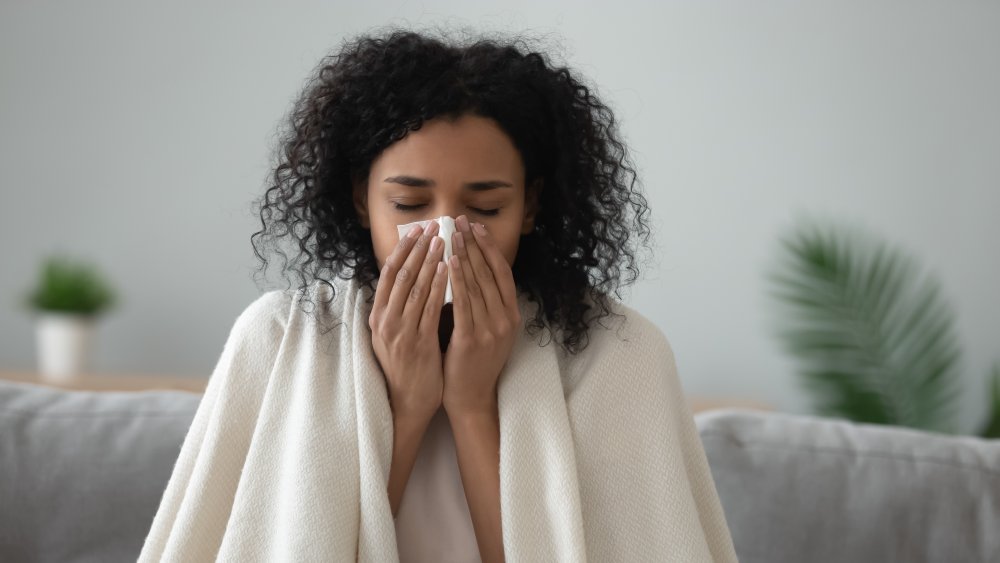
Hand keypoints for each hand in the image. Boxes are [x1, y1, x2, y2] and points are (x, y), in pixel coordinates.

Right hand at [369, 221, 449, 419]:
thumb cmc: (406, 367)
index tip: (416, 230)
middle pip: (400, 274)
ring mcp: (399, 332)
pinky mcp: (417, 343)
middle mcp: (384, 321)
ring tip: (443, 241)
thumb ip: (400, 308)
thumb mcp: (394, 334)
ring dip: (430, 261)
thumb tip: (412, 277)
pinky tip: (449, 269)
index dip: (403, 249)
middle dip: (418, 248)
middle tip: (433, 226)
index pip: (388, 273)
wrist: (406, 403)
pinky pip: (429, 308)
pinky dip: (439, 285)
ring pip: (414, 287)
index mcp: (377, 316)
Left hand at [442, 215, 521, 415]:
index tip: (476, 227)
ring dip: (464, 255)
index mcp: (511, 315)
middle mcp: (506, 319)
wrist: (470, 396)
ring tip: (452, 234)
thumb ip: (480, 302)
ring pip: (477, 284)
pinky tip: (448, 262)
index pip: (502, 272)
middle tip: (460, 221)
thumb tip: (465, 266)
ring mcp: (491, 329)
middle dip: (473, 245)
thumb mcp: (486, 328)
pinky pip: (464, 303)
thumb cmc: (471, 361)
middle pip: (489, 273)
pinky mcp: (473, 339)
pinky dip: (457, 280)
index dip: (489, 247)